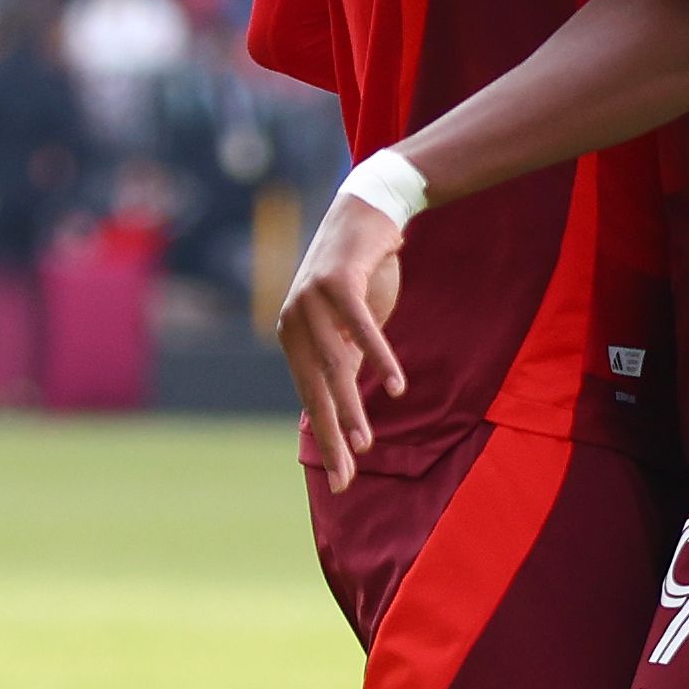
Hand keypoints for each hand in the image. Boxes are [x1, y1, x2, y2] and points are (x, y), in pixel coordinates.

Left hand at [277, 190, 409, 491]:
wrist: (364, 211)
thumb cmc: (358, 274)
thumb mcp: (346, 325)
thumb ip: (342, 361)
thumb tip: (344, 409)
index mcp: (293, 337)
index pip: (309, 398)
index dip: (326, 439)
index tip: (342, 478)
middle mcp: (293, 322)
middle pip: (315, 391)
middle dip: (332, 437)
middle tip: (346, 476)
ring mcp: (311, 301)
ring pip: (334, 366)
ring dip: (351, 407)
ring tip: (366, 443)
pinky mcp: (337, 281)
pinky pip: (360, 327)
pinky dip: (379, 357)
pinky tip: (395, 384)